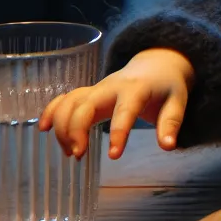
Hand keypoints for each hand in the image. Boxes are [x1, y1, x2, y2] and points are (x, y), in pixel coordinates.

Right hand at [38, 48, 193, 159]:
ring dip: (63, 126)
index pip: (125, 110)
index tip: (114, 156)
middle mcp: (111, 87)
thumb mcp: (177, 102)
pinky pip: (65, 98)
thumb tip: (168, 147)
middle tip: (78, 156)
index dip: (118, 132)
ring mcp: (96, 88)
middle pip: (85, 104)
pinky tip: (44, 128)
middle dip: (76, 129)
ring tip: (69, 153)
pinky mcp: (88, 92)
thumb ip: (171, 124)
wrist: (155, 65)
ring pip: (70, 102)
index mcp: (136, 89)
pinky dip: (52, 110)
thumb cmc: (166, 86)